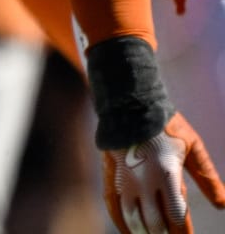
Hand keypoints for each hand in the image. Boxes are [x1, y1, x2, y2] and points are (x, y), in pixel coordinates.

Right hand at [104, 111, 224, 233]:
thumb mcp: (193, 148)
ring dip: (143, 232)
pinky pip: (112, 204)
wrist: (130, 103)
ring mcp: (125, 179)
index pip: (177, 216)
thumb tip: (223, 204)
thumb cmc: (167, 125)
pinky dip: (120, 221)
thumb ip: (208, 178)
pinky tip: (128, 231)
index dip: (183, 231)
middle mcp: (144, 181)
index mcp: (167, 175)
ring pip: (132, 218)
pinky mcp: (111, 174)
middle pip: (155, 222)